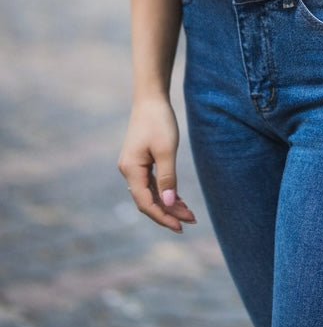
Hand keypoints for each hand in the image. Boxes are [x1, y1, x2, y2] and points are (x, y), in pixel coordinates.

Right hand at [118, 97, 195, 232]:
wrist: (151, 99)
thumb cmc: (159, 121)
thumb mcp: (166, 150)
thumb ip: (167, 177)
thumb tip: (168, 203)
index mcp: (131, 170)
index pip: (146, 202)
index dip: (163, 217)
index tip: (180, 227)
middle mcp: (129, 171)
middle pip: (148, 200)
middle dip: (168, 212)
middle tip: (190, 221)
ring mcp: (134, 166)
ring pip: (151, 193)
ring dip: (168, 203)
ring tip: (189, 214)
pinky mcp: (141, 161)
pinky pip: (152, 183)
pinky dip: (165, 191)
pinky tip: (178, 198)